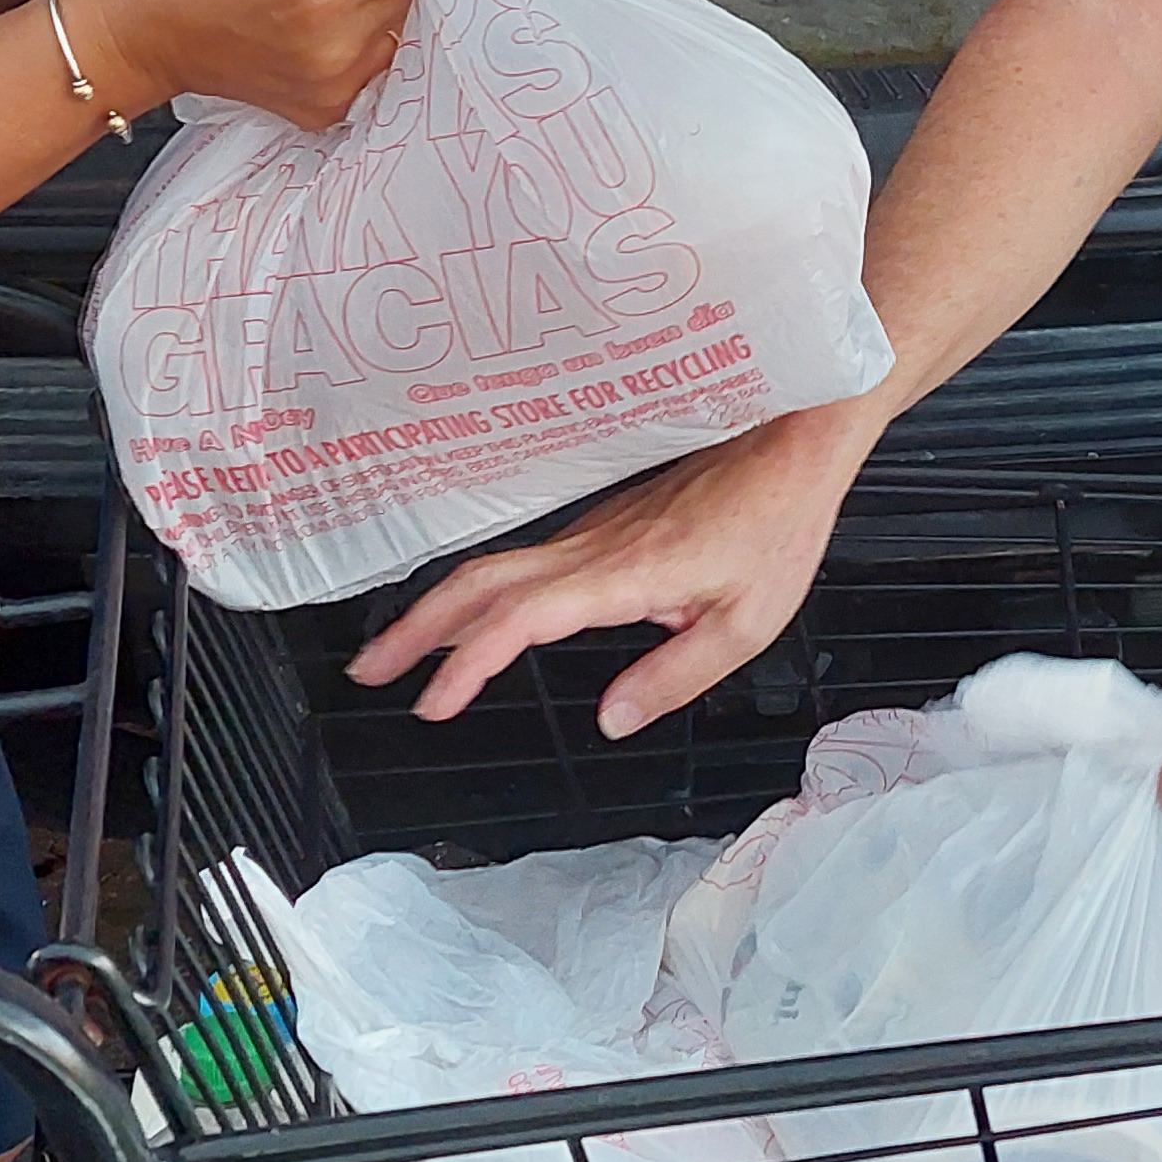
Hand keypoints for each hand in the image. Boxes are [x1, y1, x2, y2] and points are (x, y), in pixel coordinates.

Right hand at [349, 404, 875, 728]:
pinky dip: (475, 591)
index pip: (519, 619)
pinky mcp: (602, 525)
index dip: (465, 663)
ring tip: (396, 650)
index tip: (432, 704)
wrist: (792, 443)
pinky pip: (520, 561)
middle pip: (478, 584)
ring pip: (492, 568)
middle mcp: (593, 547)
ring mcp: (592, 530)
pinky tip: (468, 614)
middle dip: (414, 630)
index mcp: (623, 574)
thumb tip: (612, 718)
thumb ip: (674, 678)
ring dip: (436, 608)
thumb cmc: (777, 526)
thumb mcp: (747, 624)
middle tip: (368, 673)